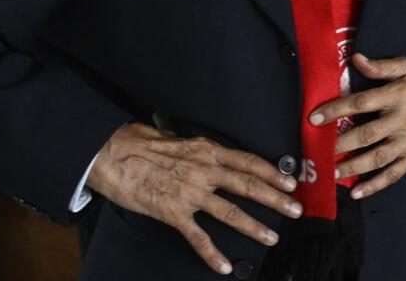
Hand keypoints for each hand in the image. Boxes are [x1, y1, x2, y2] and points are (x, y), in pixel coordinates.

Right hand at [86, 122, 300, 274]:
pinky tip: (225, 265)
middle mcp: (203, 170)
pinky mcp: (172, 212)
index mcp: (206, 151)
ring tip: (272, 237)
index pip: (248, 161)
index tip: (291, 181)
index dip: (272, 172)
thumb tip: (213, 152)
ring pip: (230, 212)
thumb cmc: (140, 143)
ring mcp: (189, 193)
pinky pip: (198, 236)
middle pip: (248, 185)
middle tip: (296, 210)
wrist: (110, 154)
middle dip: (275, 199)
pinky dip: (212, 253)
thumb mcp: (177, 138)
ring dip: (254, 226)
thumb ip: (199, 149)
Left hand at [310, 53, 405, 199]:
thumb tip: (356, 60)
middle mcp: (403, 120)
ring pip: (378, 157)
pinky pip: (394, 174)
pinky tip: (357, 192)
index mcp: (398, 95)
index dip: (337, 110)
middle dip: (340, 144)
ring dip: (353, 167)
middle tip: (318, 150)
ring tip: (332, 171)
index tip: (314, 118)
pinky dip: (375, 185)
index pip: (362, 103)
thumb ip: (382, 66)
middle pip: (367, 134)